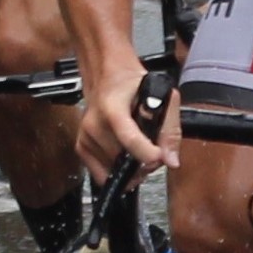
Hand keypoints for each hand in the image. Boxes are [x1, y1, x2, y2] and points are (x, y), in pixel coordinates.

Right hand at [76, 65, 179, 184]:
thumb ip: (170, 129)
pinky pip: (100, 174)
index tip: (159, 158)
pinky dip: (116, 172)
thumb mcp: (161, 96)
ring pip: (113, 170)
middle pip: (121, 159)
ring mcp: (85, 136)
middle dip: (143, 163)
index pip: (128, 137)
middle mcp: (94, 123)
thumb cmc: (132, 85)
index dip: (146, 153)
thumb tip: (171, 160)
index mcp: (112, 107)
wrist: (107, 77)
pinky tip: (126, 159)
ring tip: (140, 153)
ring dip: (130, 169)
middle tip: (155, 153)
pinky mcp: (81, 147)